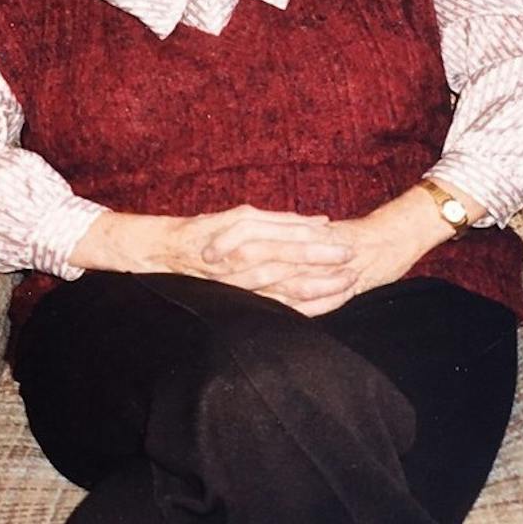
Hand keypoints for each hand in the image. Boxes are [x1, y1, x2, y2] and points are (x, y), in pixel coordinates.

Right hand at [160, 206, 360, 308]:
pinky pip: (276, 304)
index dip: (322, 242)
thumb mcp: (243, 218)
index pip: (293, 236)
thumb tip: (319, 222)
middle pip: (295, 259)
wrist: (167, 252)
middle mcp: (247, 253)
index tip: (348, 244)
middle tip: (355, 263)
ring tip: (347, 284)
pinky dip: (301, 305)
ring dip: (320, 284)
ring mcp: (243, 278)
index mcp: (250, 230)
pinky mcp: (240, 297)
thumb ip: (280, 221)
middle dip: (327, 262)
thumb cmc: (208, 232)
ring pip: (288, 283)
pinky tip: (321, 306)